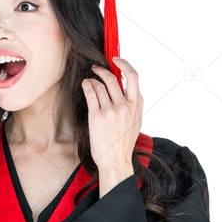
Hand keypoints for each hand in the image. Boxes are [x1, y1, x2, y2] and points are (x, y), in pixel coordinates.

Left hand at [81, 57, 141, 185]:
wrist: (116, 161)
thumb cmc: (124, 143)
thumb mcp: (136, 121)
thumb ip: (133, 105)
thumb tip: (128, 90)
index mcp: (137, 106)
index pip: (133, 77)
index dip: (124, 64)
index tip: (116, 60)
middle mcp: (125, 106)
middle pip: (113, 78)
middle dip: (102, 70)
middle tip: (96, 68)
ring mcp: (111, 111)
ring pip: (100, 85)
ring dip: (92, 79)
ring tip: (89, 80)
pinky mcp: (97, 117)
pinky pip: (91, 94)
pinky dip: (87, 86)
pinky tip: (85, 85)